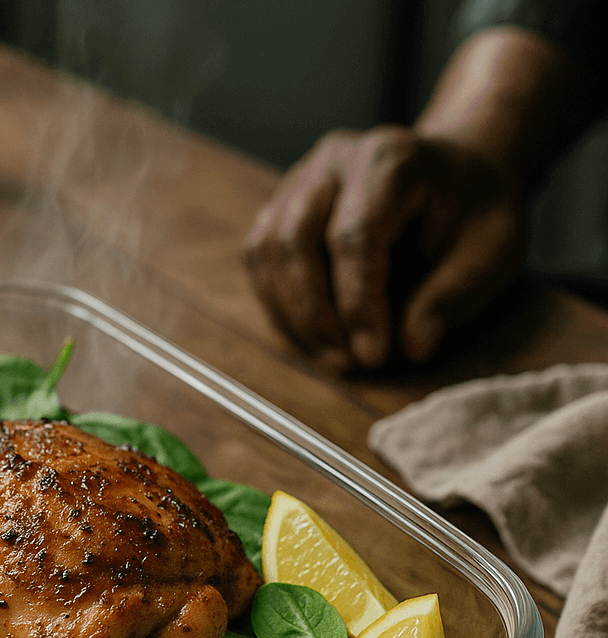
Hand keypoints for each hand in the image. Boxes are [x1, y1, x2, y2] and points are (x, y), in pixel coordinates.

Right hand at [242, 125, 527, 368]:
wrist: (455, 173)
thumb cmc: (474, 212)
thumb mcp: (492, 251)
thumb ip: (452, 296)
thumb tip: (413, 346)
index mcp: (391, 160)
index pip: (355, 235)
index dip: (358, 302)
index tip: (373, 356)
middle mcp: (335, 161)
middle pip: (295, 240)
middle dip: (315, 314)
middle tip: (346, 363)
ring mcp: (301, 181)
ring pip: (267, 251)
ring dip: (291, 315)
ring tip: (331, 356)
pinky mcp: (281, 206)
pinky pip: (259, 259)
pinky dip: (278, 305)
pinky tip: (311, 335)